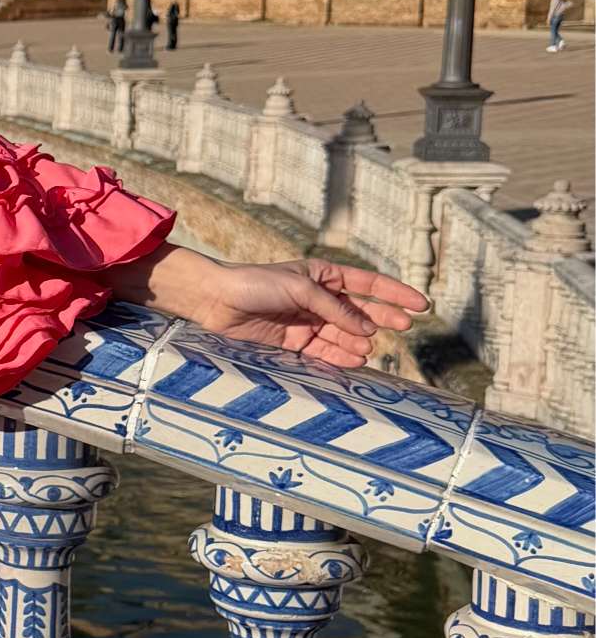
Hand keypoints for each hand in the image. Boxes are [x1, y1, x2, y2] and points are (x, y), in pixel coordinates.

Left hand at [112, 247, 427, 368]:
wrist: (214, 301)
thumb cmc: (254, 283)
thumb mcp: (299, 287)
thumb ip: (333, 308)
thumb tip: (367, 330)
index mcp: (323, 276)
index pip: (368, 284)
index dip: (395, 294)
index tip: (422, 304)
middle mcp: (319, 299)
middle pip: (361, 311)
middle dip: (384, 319)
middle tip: (406, 328)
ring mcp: (308, 322)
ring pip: (344, 335)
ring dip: (359, 342)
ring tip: (370, 350)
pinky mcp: (293, 343)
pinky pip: (324, 352)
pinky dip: (340, 357)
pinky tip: (354, 361)